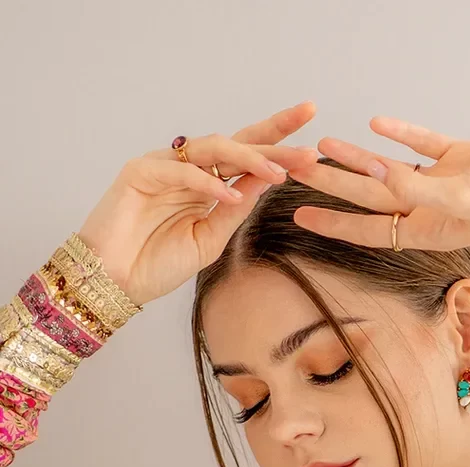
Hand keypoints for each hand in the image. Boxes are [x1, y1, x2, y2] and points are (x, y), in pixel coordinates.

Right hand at [78, 102, 318, 306]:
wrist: (118, 283)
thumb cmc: (160, 263)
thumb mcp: (211, 239)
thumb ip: (236, 211)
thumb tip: (269, 182)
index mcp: (208, 183)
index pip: (248, 158)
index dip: (278, 147)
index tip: (313, 147)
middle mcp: (189, 169)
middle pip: (236, 143)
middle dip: (275, 142)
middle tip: (308, 150)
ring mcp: (164, 165)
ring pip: (212, 149)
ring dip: (248, 158)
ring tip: (278, 173)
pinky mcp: (139, 171)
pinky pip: (180, 169)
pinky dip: (207, 181)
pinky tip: (231, 194)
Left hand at [289, 116, 469, 251]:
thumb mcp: (463, 199)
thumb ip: (416, 188)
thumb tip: (374, 172)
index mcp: (427, 231)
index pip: (368, 229)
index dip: (333, 222)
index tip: (299, 216)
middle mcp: (429, 210)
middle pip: (370, 197)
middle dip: (332, 185)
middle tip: (297, 172)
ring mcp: (443, 183)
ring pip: (390, 170)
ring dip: (358, 158)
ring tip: (324, 145)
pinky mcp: (460, 157)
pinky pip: (423, 145)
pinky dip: (402, 134)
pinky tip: (378, 122)